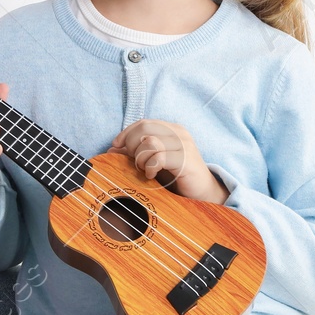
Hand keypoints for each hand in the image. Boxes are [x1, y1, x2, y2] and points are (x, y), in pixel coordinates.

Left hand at [112, 119, 228, 203]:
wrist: (202, 192)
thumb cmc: (175, 176)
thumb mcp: (151, 162)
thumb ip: (134, 154)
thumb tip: (111, 149)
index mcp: (171, 129)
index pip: (143, 123)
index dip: (127, 133)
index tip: (117, 146)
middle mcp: (179, 133)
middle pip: (145, 129)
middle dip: (132, 146)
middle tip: (135, 162)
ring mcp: (184, 145)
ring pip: (150, 142)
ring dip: (141, 158)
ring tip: (144, 169)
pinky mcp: (186, 160)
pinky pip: (159, 157)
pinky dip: (150, 167)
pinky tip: (151, 175)